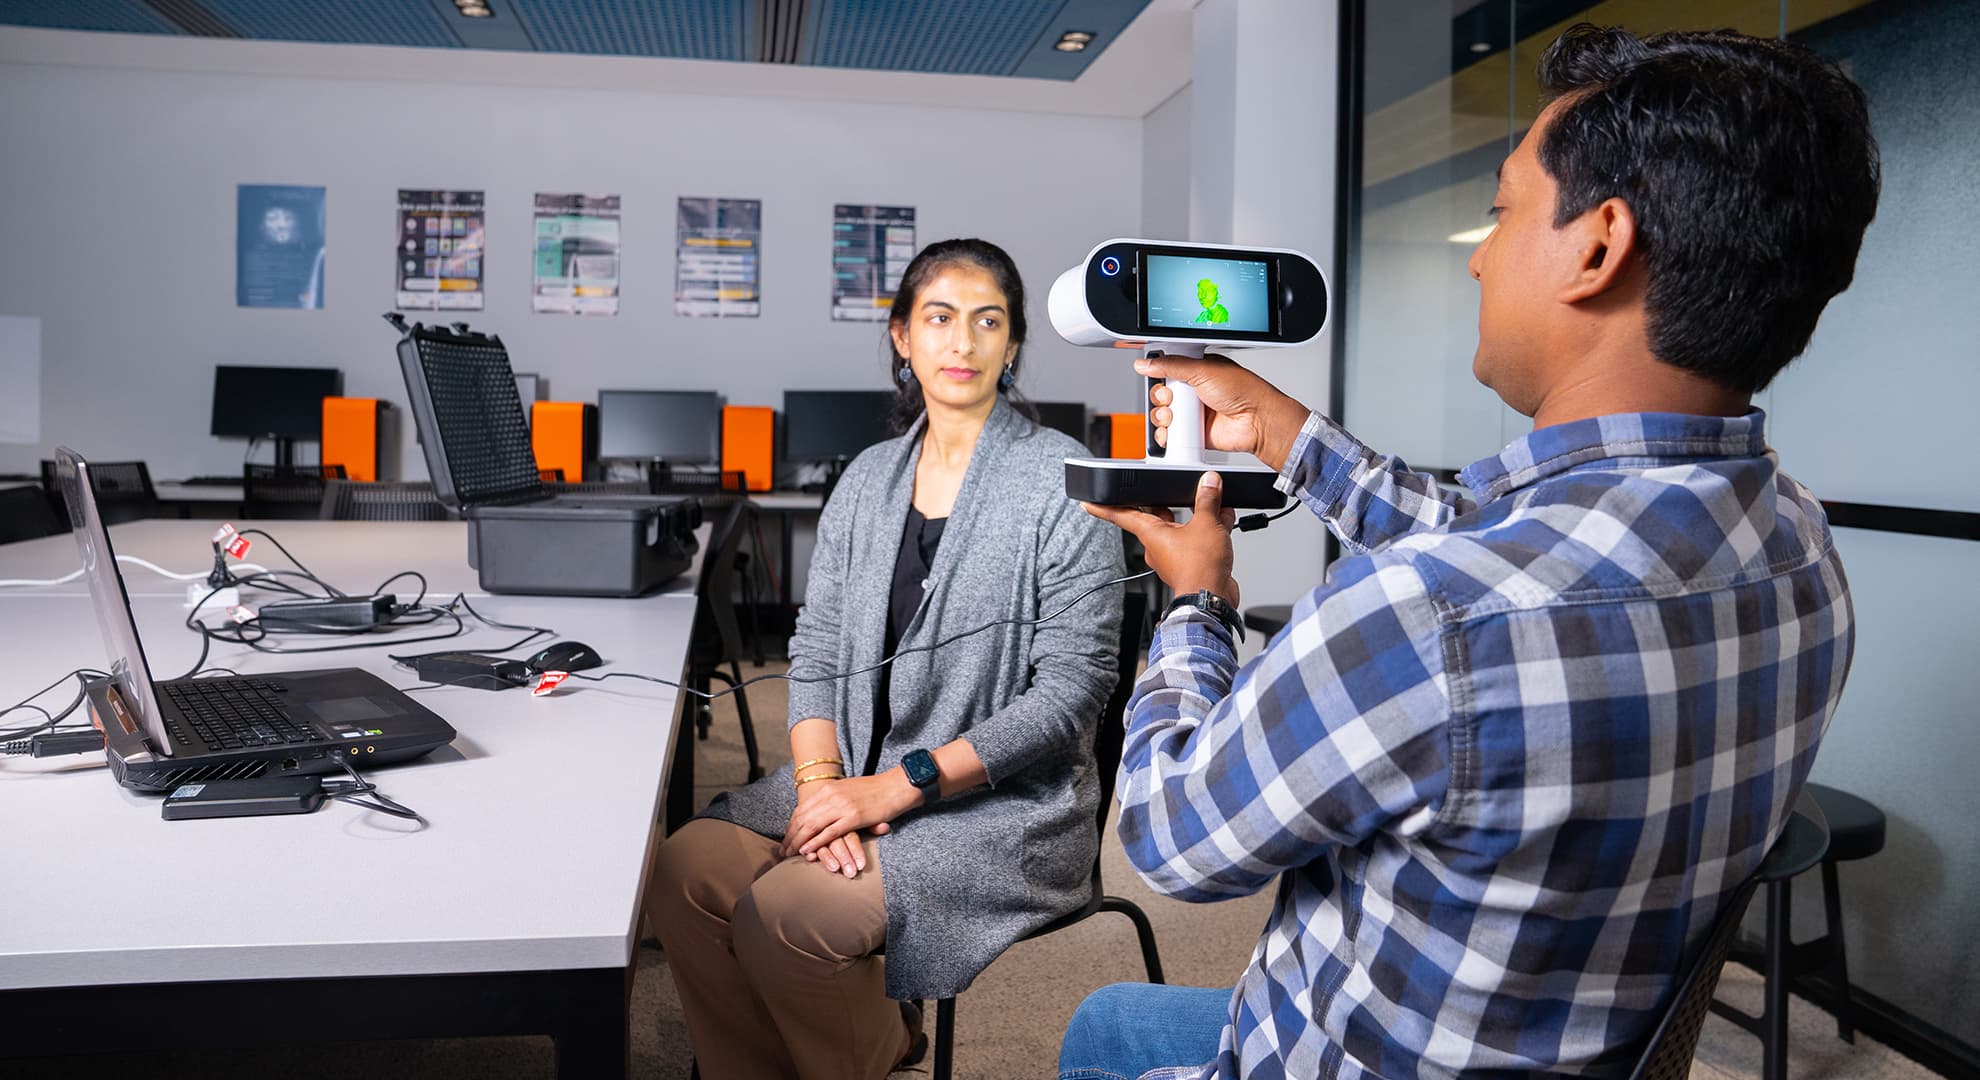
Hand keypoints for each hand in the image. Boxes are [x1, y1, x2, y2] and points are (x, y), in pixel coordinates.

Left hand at [781, 773, 916, 875]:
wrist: (895, 786)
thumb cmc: (874, 790)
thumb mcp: (848, 790)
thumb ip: (833, 799)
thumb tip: (822, 812)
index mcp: (828, 788)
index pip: (802, 809)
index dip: (791, 825)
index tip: (785, 837)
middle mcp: (831, 796)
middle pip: (803, 818)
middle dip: (790, 836)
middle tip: (782, 850)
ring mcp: (841, 806)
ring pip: (812, 826)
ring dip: (798, 841)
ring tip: (790, 853)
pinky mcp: (853, 817)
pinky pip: (829, 832)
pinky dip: (816, 842)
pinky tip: (807, 850)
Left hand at [1084, 471, 1239, 605]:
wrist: (1212, 597)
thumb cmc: (1198, 569)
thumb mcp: (1205, 524)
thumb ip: (1207, 500)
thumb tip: (1208, 484)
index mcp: (1151, 533)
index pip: (1120, 515)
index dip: (1103, 508)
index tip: (1088, 503)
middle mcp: (1158, 545)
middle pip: (1157, 516)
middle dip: (1169, 502)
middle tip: (1175, 488)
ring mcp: (1173, 555)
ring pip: (1181, 528)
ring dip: (1196, 516)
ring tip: (1212, 502)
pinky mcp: (1190, 563)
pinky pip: (1195, 540)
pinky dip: (1208, 530)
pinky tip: (1222, 521)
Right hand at [1139, 354, 1309, 471]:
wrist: (1257, 421)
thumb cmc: (1243, 391)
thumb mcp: (1203, 370)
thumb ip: (1171, 365)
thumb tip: (1145, 363)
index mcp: (1197, 370)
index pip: (1168, 369)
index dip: (1159, 373)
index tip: (1156, 375)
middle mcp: (1194, 391)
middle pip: (1162, 392)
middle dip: (1160, 396)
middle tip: (1171, 397)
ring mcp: (1194, 413)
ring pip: (1164, 414)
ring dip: (1162, 416)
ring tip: (1173, 415)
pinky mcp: (1194, 432)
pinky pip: (1171, 435)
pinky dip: (1166, 435)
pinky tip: (1171, 432)